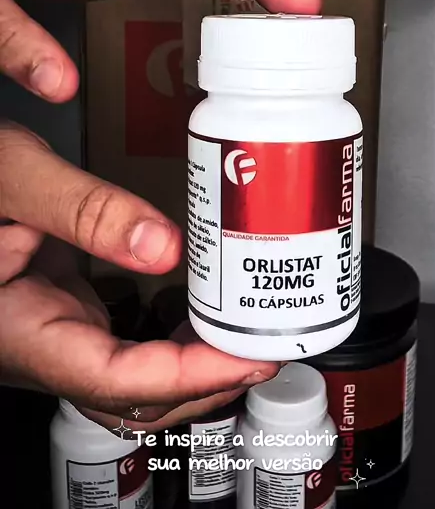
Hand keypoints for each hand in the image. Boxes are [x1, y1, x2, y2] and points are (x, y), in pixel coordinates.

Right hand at [0, 122, 278, 432]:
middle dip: (205, 384)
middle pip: (134, 400)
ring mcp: (54, 335)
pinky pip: (125, 348)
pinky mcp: (65, 314)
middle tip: (264, 349)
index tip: (247, 356)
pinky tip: (197, 317)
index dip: (190, 377)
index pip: (117, 381)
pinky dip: (169, 344)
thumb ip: (83, 209)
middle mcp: (40, 348)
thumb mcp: (12, 180)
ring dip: (192, 371)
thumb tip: (166, 245)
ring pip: (131, 382)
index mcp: (21, 332)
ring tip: (242, 340)